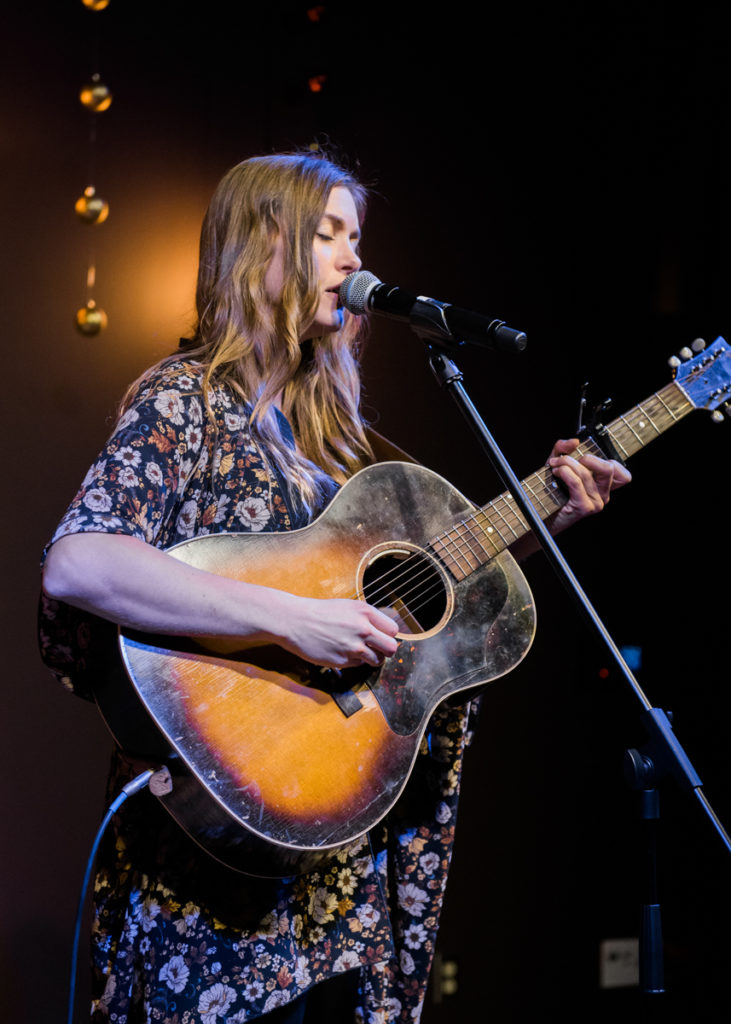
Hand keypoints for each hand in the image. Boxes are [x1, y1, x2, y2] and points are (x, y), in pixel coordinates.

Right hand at [279, 596, 399, 669]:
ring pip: (378, 660)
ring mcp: (352, 646)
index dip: (388, 635)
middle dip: (386, 651)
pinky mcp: (342, 660)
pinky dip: (354, 662)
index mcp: (365, 612)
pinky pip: (358, 665)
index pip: (393, 630)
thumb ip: (367, 618)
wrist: (295, 621)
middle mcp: (363, 629)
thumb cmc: (320, 612)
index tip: (381, 637)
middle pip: (392, 648)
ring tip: (360, 653)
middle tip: (377, 649)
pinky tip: (343, 653)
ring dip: (372, 659)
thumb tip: (383, 631)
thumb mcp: (348, 606)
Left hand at [547, 438, 631, 533]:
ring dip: (567, 463)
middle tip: (569, 459)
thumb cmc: (551, 491)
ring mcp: (596, 503)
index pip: (623, 475)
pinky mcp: (584, 507)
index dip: (609, 461)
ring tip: (555, 465)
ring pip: (587, 473)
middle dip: (588, 457)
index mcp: (603, 487)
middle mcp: (603, 496)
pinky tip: (556, 472)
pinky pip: (577, 482)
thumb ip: (563, 448)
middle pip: (609, 468)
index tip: (587, 457)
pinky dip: (565, 472)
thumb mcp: (558, 464)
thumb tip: (575, 441)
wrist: (539, 516)